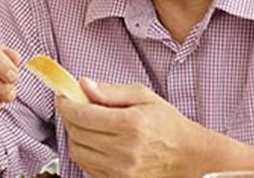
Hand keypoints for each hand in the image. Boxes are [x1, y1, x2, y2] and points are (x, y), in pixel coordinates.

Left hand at [55, 79, 209, 177]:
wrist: (190, 156)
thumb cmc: (168, 124)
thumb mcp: (143, 96)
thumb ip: (111, 91)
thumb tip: (84, 85)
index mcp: (131, 124)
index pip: (82, 115)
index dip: (67, 104)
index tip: (63, 97)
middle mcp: (125, 150)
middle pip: (77, 133)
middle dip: (69, 117)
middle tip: (73, 107)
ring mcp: (121, 170)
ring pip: (77, 152)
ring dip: (74, 136)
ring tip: (85, 125)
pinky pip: (87, 167)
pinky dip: (84, 152)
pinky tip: (94, 142)